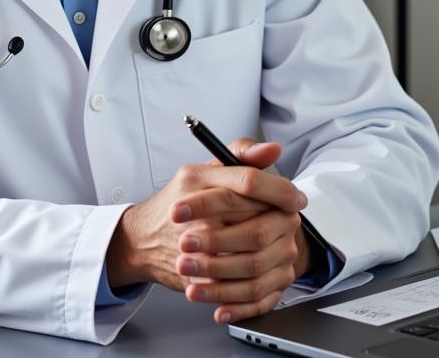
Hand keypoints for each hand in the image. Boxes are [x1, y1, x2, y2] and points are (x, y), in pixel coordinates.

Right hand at [106, 139, 306, 323]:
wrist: (142, 240)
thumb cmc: (178, 202)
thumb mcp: (204, 169)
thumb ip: (241, 155)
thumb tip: (273, 149)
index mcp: (198, 179)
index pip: (249, 181)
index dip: (280, 191)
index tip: (296, 199)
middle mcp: (194, 210)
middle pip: (254, 221)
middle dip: (279, 226)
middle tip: (290, 225)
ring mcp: (192, 245)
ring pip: (249, 259)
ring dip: (271, 257)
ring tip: (275, 250)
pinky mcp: (193, 275)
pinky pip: (234, 289)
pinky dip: (252, 288)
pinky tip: (259, 278)